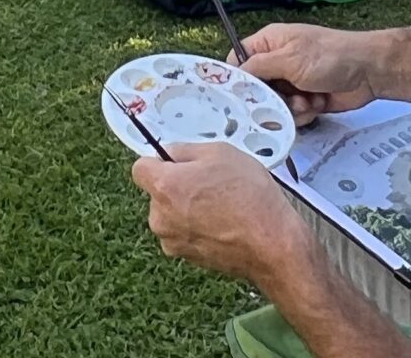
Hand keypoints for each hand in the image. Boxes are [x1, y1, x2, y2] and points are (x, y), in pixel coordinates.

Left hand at [132, 144, 308, 284]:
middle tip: (210, 182)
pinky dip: (198, 227)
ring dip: (187, 208)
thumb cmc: (249, 196)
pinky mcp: (187, 259)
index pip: (140, 168)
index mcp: (164, 187)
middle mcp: (160, 218)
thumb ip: (186, 150)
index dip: (159, 161)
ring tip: (221, 205)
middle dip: (177, 186)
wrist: (271, 245)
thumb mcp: (220, 153)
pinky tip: (224, 224)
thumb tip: (170, 154)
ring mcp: (173, 242)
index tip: (179, 163)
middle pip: (157, 193)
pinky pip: (185, 233)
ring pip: (171, 214)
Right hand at [238, 23, 378, 124]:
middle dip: (270, 99)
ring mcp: (292, 82)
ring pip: (274, 106)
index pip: (239, 61)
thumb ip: (258, 68)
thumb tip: (233, 76)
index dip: (238, 79)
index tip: (241, 96)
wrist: (368, 72)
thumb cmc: (330, 57)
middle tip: (284, 100)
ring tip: (307, 100)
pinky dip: (304, 113)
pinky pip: (291, 114)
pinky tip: (317, 104)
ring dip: (290, 108)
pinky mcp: (305, 99)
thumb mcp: (289, 59)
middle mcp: (278, 62)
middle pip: (256, 90)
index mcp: (270, 43)